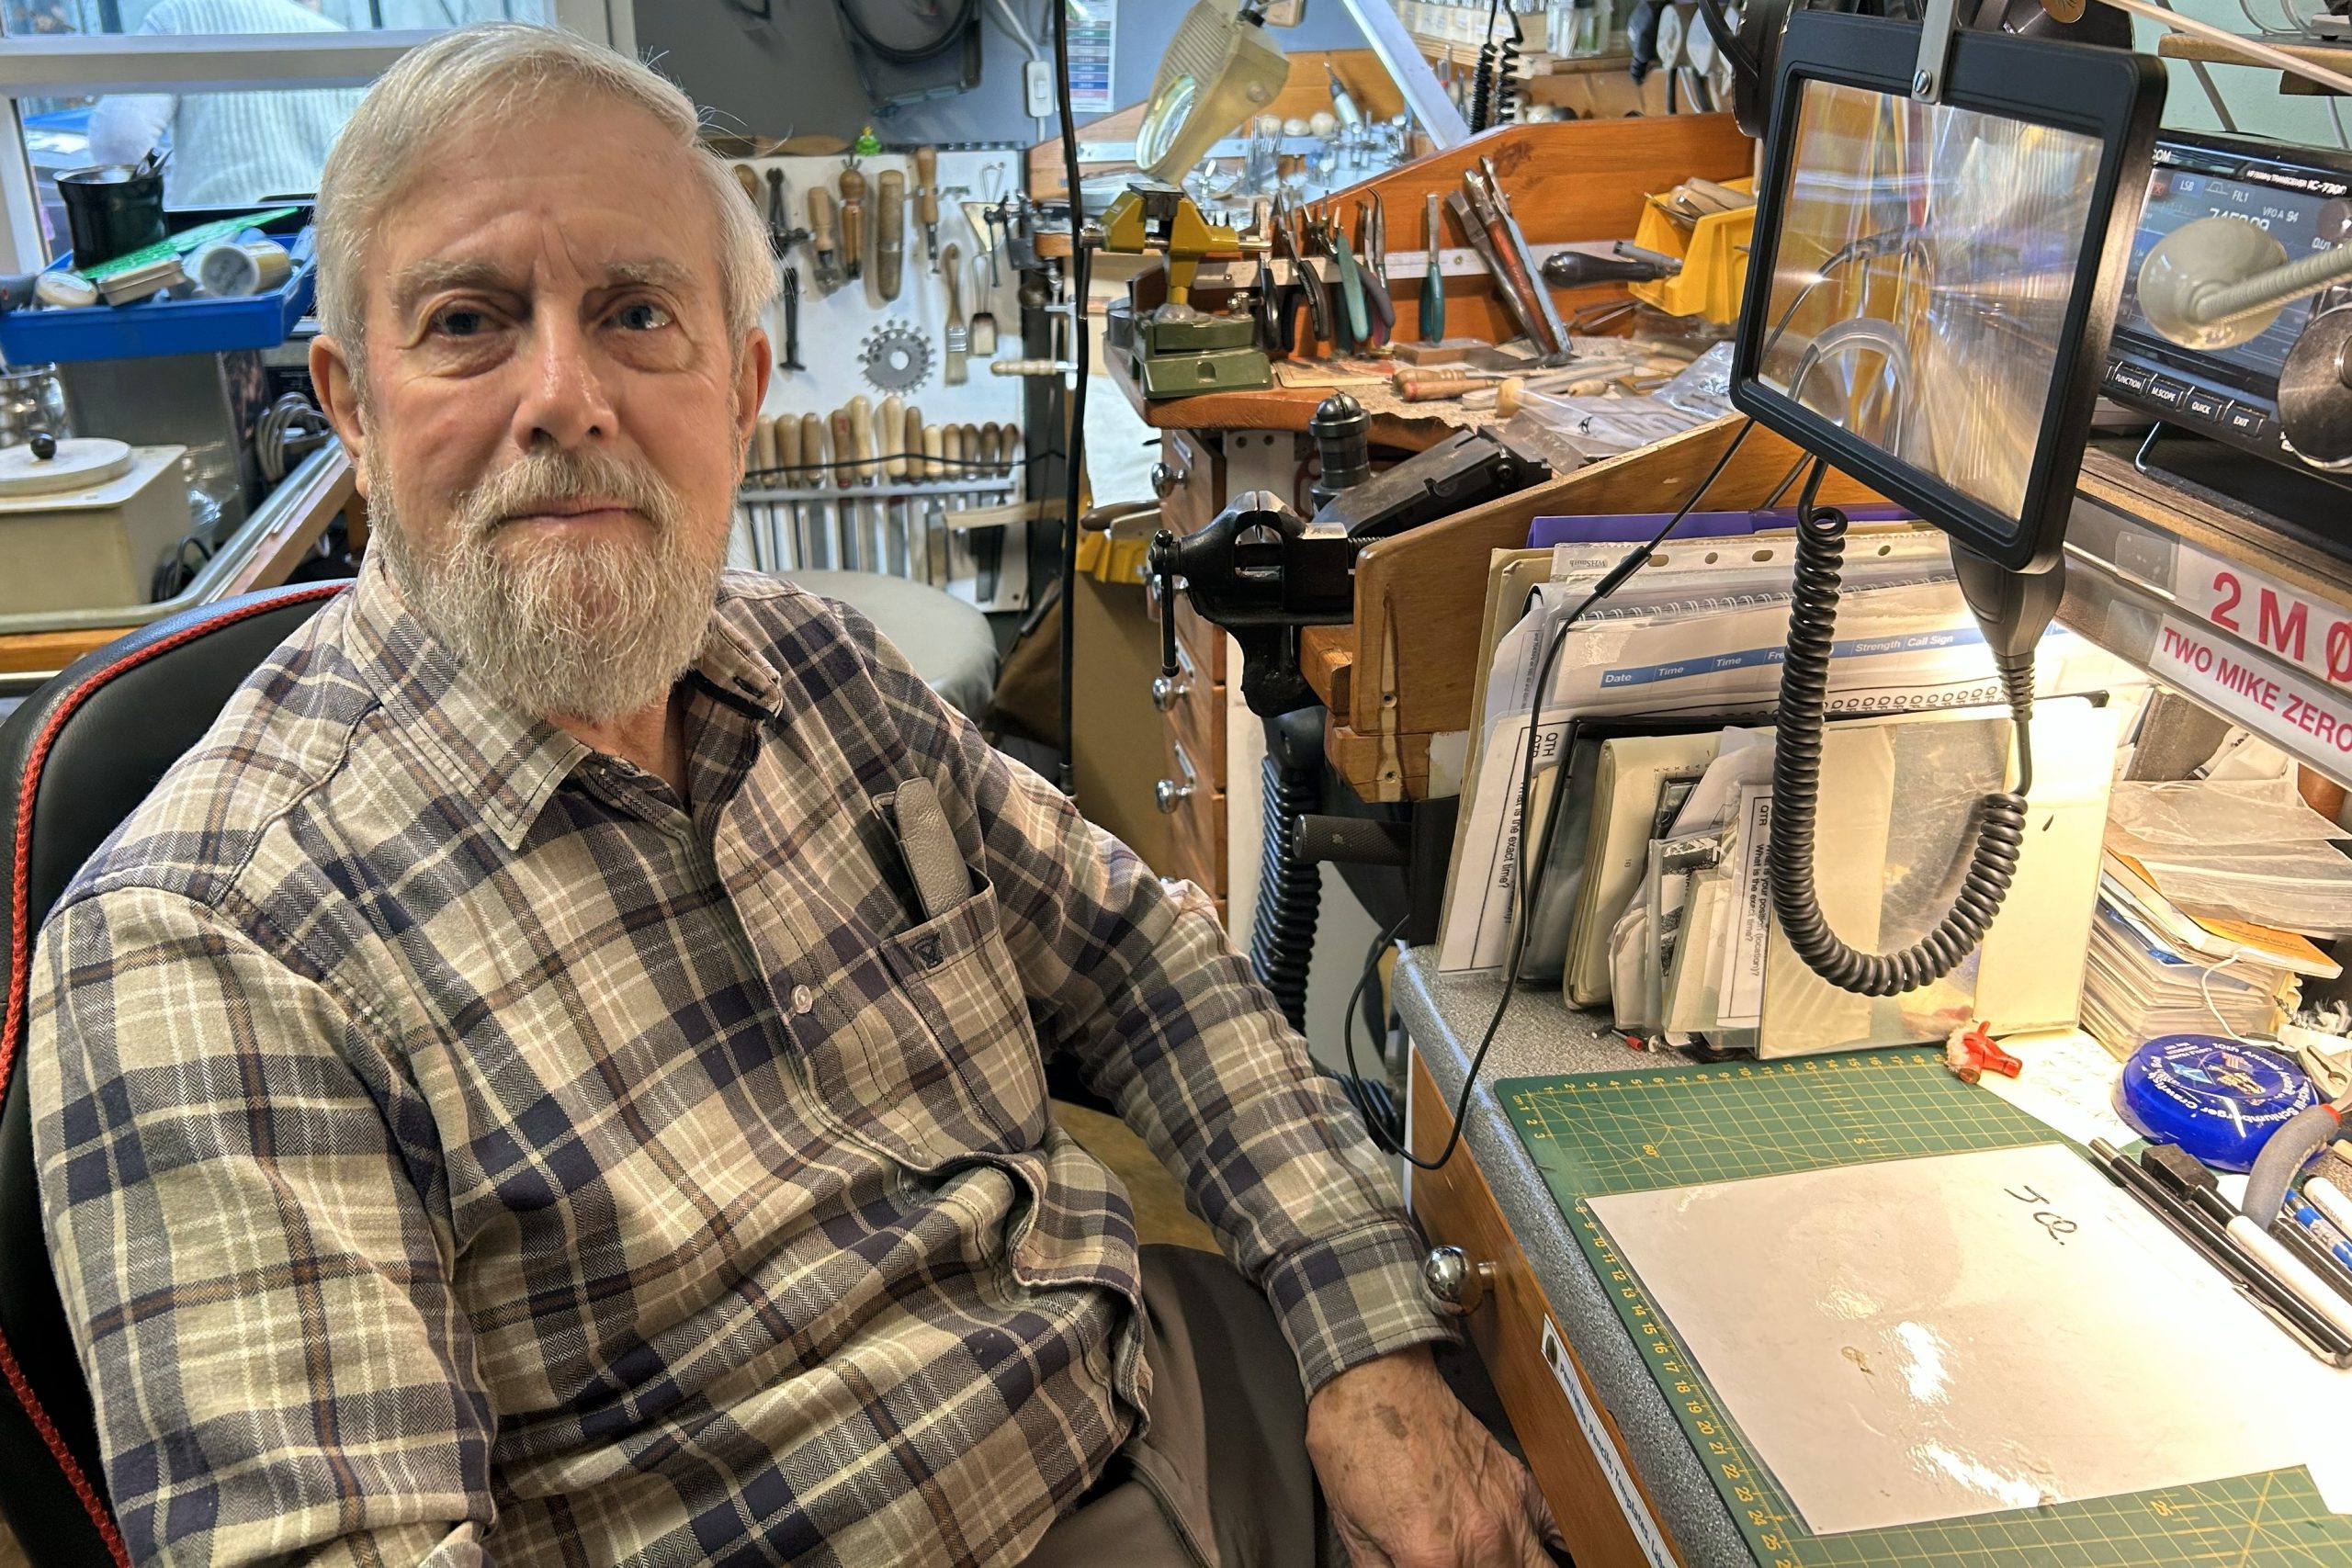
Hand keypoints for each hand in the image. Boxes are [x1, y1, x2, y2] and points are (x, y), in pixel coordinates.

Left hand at [1305, 1345, 1563, 1567]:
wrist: (1374, 1380)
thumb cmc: (1354, 1445)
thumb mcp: (1352, 1533)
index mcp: (1433, 1561)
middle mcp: (1482, 1543)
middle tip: (1456, 1562)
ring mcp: (1508, 1512)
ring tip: (1499, 1563)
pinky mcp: (1518, 1482)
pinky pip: (1558, 1528)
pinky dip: (1558, 1546)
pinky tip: (1545, 1553)